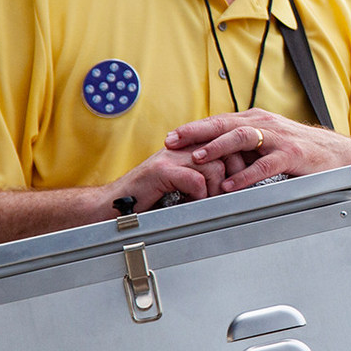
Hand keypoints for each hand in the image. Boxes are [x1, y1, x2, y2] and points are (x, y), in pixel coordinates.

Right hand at [108, 140, 252, 210]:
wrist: (111, 205)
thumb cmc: (143, 198)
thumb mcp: (177, 184)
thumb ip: (198, 178)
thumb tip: (226, 188)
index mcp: (185, 148)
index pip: (223, 145)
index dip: (236, 164)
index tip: (239, 183)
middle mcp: (179, 149)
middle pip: (224, 152)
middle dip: (233, 176)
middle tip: (228, 195)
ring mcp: (169, 158)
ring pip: (214, 165)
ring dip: (217, 189)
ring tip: (209, 202)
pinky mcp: (160, 172)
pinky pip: (195, 179)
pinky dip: (200, 194)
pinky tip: (192, 202)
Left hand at [164, 108, 350, 193]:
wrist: (341, 157)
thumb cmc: (302, 152)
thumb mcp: (270, 143)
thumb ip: (246, 146)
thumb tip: (214, 155)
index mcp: (257, 120)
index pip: (219, 121)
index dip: (193, 128)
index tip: (171, 137)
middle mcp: (266, 125)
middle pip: (225, 124)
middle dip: (196, 133)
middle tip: (173, 142)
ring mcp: (279, 139)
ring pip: (242, 138)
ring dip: (217, 148)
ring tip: (198, 158)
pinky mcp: (292, 155)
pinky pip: (265, 164)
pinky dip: (245, 175)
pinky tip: (231, 185)